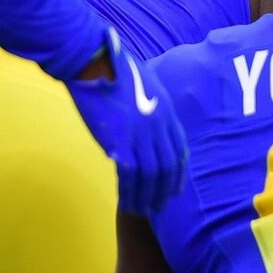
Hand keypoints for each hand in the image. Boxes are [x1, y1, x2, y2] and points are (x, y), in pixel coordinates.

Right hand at [64, 27, 186, 212]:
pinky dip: (130, 192)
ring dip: (148, 196)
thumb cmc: (109, 67)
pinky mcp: (121, 141)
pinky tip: (126, 203)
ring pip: (152, 175)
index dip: (179, 171)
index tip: (176, 188)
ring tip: (143, 211)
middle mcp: (160, 125)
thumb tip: (137, 129)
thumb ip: (145, 108)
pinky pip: (130, 176)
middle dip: (165, 190)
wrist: (92, 61)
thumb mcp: (141, 84)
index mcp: (166, 110)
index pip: (180, 148)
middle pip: (169, 166)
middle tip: (160, 207)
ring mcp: (142, 134)